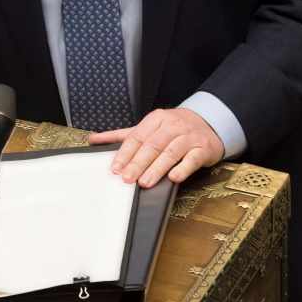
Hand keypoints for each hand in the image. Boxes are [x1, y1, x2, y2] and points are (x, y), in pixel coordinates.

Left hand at [91, 106, 224, 188]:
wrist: (208, 122)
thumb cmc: (174, 127)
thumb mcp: (149, 127)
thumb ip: (122, 135)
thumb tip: (94, 139)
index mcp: (156, 119)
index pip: (137, 137)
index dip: (125, 153)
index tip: (115, 168)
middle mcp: (172, 126)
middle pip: (152, 145)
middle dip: (138, 163)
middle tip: (126, 178)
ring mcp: (189, 137)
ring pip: (171, 152)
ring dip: (157, 168)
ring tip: (144, 182)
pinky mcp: (203, 148)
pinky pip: (192, 159)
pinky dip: (183, 168)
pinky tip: (173, 178)